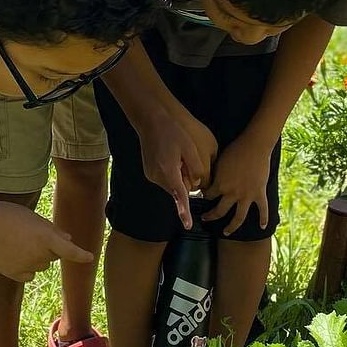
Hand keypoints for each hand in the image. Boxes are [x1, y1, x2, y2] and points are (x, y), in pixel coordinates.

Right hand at [0, 202, 93, 282]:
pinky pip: (29, 274)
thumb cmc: (10, 215)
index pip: (70, 251)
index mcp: (46, 238)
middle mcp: (40, 254)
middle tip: (32, 235)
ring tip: (20, 243)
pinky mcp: (15, 274)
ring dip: (38, 257)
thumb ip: (53, 230)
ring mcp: (27, 266)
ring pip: (42, 265)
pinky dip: (26, 268)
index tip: (89, 258)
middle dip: (49, 248)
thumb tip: (68, 240)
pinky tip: (15, 256)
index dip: (81, 255)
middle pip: (53, 256)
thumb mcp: (35, 218)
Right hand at [137, 110, 216, 226]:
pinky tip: (170, 156)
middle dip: (186, 179)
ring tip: (176, 155)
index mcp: (168, 171)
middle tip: (184, 159)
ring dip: (179, 174)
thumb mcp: (189, 148)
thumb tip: (197, 183)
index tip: (187, 225)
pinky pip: (166, 178)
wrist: (150, 121)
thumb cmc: (172, 132)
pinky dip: (172, 172)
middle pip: (179, 188)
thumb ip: (196, 168)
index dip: (184, 212)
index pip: (179, 196)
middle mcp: (157, 177)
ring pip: (173, 184)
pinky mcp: (149, 172)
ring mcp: (151, 175)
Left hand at [202, 133, 272, 234]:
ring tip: (226, 232)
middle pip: (219, 211)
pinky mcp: (259, 193)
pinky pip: (263, 210)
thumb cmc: (235, 149)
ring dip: (231, 227)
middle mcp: (232, 193)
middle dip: (210, 216)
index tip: (201, 197)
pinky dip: (264, 219)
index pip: (208, 196)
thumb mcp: (218, 161)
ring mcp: (247, 196)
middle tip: (204, 219)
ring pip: (238, 217)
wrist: (254, 145)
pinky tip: (263, 226)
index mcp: (220, 185)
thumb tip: (206, 179)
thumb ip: (214, 173)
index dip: (203, 196)